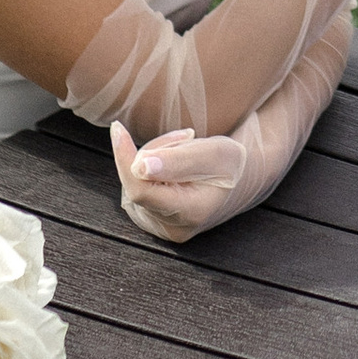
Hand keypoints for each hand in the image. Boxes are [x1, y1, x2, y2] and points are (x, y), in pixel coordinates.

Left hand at [113, 124, 244, 243]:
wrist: (239, 182)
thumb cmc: (230, 164)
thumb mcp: (214, 152)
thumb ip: (178, 161)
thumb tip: (139, 166)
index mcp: (191, 213)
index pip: (142, 190)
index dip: (126, 159)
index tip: (118, 129)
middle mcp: (173, 228)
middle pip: (137, 183)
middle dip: (153, 152)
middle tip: (184, 138)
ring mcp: (161, 228)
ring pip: (134, 184)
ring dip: (151, 160)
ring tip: (183, 152)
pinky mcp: (153, 222)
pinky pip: (136, 190)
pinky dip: (148, 172)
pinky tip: (171, 168)